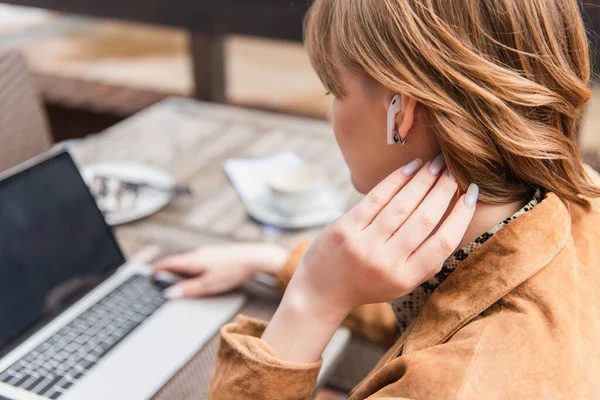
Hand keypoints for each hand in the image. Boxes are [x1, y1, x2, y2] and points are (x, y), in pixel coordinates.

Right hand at [152, 243, 287, 297]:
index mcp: (193, 260)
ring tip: (174, 278)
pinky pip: (198, 260)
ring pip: (188, 261)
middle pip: (177, 261)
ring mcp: (207, 253)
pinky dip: (190, 267)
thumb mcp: (209, 285)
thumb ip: (189, 289)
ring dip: (179, 269)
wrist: (254, 258)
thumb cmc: (232, 271)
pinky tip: (196, 273)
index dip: (157, 269)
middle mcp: (198, 254)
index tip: (148, 274)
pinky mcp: (216, 254)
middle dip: (167, 270)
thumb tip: (169, 294)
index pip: (169, 263)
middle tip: (157, 278)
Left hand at [262, 155, 478, 361]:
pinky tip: (411, 167)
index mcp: (405, 278)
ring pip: (402, 206)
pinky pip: (376, 198)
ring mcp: (363, 244)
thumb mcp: (400, 284)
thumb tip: (455, 222)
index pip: (443, 243)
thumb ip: (426, 261)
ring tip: (437, 164)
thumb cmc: (367, 284)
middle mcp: (386, 262)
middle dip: (443, 190)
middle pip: (424, 220)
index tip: (472, 193)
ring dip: (423, 181)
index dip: (461, 215)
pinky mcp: (345, 228)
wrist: (321, 291)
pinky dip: (396, 180)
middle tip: (455, 169)